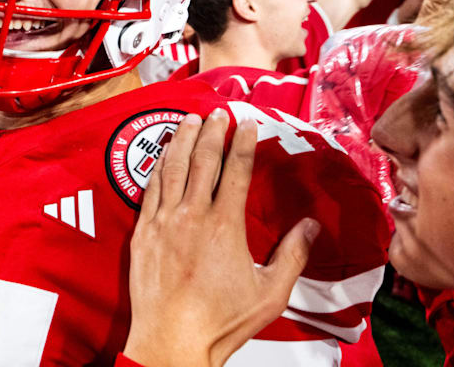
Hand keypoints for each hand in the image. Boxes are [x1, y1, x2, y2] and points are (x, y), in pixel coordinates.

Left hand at [123, 111, 320, 366]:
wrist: (172, 341)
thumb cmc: (221, 322)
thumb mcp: (271, 292)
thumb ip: (293, 255)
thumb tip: (310, 226)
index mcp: (225, 226)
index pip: (236, 171)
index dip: (243, 143)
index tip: (248, 125)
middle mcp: (192, 216)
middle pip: (202, 161)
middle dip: (212, 132)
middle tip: (218, 113)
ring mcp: (163, 222)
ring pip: (172, 168)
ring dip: (182, 140)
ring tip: (190, 121)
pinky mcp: (142, 233)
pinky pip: (149, 189)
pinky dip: (157, 166)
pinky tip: (162, 155)